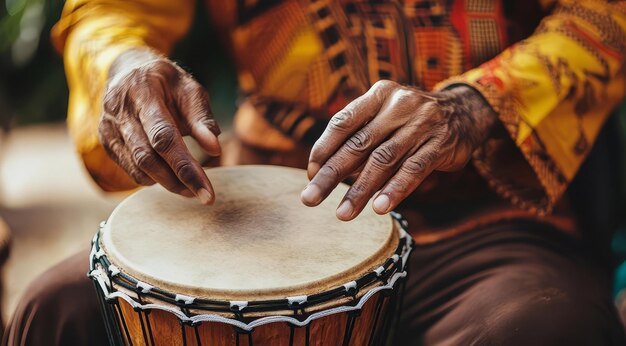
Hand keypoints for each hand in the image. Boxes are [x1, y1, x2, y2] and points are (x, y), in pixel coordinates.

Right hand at [99, 48, 220, 203]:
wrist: (129, 70)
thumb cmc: (166, 82)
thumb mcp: (190, 89)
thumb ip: (202, 118)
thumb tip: (215, 149)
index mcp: (142, 92)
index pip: (163, 137)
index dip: (186, 168)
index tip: (207, 192)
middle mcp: (119, 110)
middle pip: (147, 157)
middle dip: (177, 181)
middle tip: (202, 195)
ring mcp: (108, 128)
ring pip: (137, 167)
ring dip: (167, 183)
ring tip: (190, 187)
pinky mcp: (106, 142)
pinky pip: (130, 169)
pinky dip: (153, 178)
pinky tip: (170, 176)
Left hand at [300, 80, 496, 220]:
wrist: (465, 111)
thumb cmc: (410, 120)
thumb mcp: (385, 116)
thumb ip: (359, 138)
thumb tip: (320, 172)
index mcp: (379, 95)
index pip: (343, 122)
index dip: (323, 149)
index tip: (310, 175)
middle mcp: (399, 105)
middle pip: (358, 144)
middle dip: (331, 175)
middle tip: (310, 199)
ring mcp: (422, 124)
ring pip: (384, 160)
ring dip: (360, 190)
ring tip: (342, 214)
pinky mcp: (441, 144)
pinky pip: (414, 170)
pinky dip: (395, 190)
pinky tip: (379, 208)